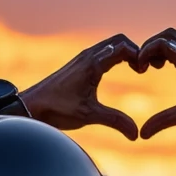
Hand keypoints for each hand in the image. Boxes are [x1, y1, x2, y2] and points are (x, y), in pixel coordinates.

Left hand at [19, 33, 140, 141]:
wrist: (31, 106)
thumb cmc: (57, 109)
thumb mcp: (89, 115)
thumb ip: (115, 121)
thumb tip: (136, 134)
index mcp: (92, 63)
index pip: (123, 46)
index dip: (138, 55)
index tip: (143, 72)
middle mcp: (88, 56)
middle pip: (119, 40)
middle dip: (135, 50)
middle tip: (143, 69)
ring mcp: (82, 58)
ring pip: (110, 44)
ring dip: (125, 52)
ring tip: (135, 69)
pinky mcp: (79, 64)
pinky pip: (102, 51)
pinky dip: (115, 56)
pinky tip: (117, 71)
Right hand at [133, 29, 175, 138]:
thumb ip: (164, 121)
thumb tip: (142, 134)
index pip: (161, 43)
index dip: (144, 52)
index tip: (139, 69)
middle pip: (168, 34)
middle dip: (151, 45)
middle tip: (144, 65)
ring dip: (161, 48)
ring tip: (155, 68)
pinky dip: (171, 53)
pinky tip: (169, 70)